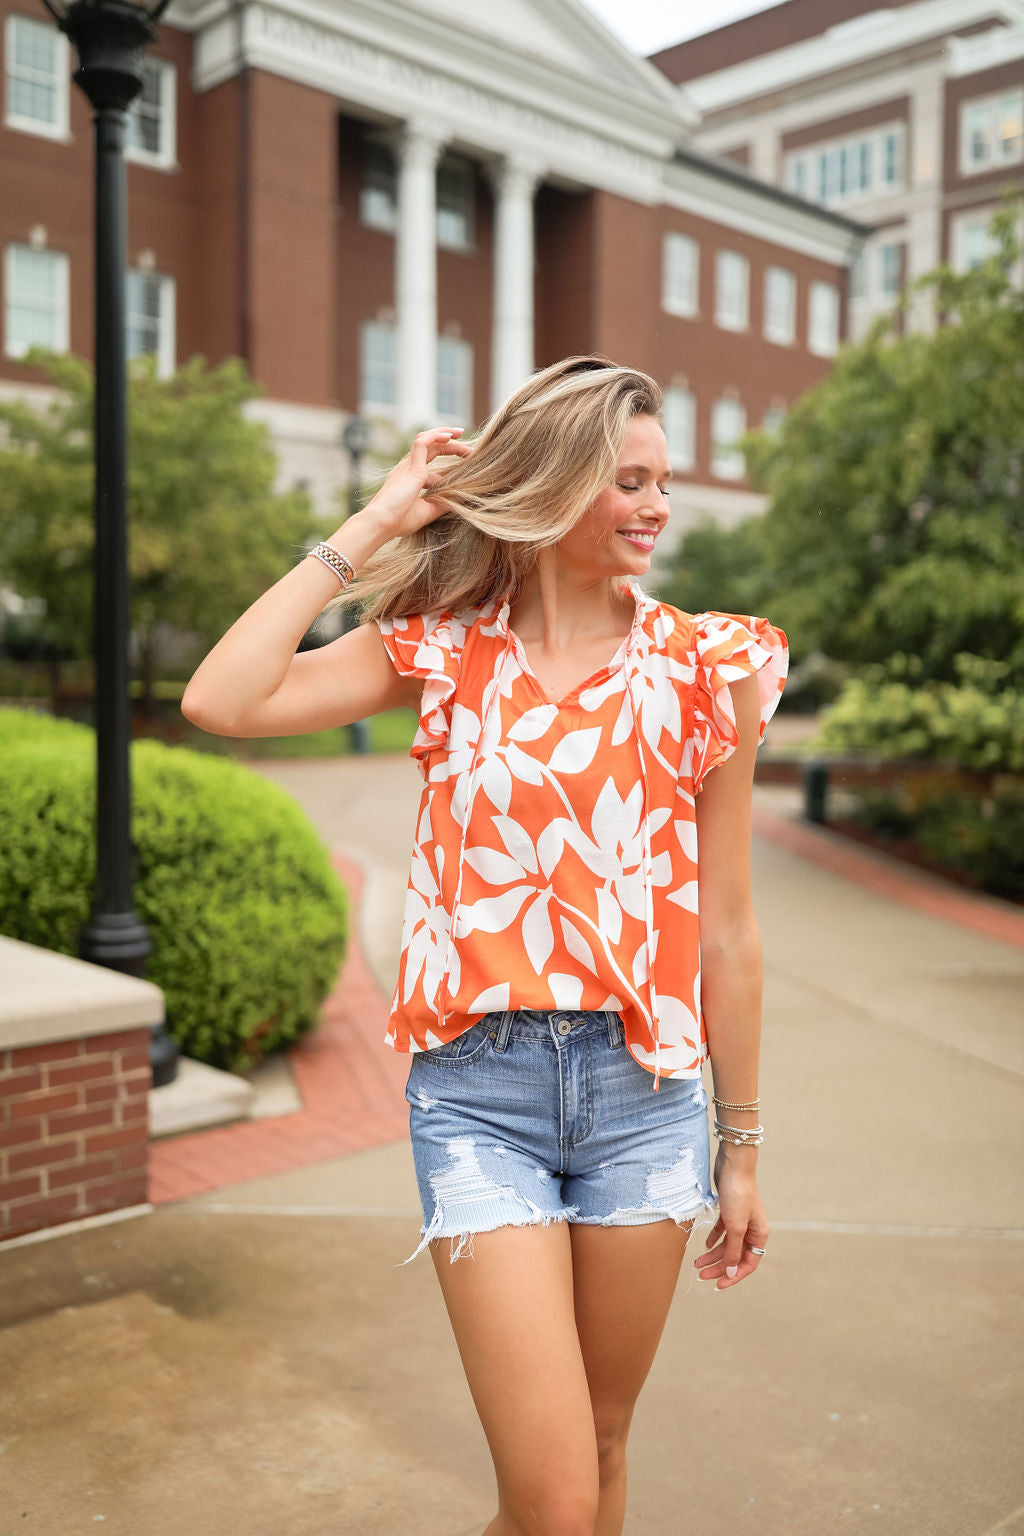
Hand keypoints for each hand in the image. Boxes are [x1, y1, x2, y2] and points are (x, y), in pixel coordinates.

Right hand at [363, 426, 472, 539]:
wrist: (382, 523)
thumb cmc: (399, 521)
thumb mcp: (426, 511)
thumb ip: (441, 503)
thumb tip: (460, 499)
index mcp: (410, 477)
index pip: (429, 458)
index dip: (446, 455)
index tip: (465, 456)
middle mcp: (408, 468)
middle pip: (430, 446)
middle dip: (448, 441)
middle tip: (466, 441)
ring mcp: (408, 466)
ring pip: (426, 439)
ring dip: (444, 434)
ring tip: (460, 434)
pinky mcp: (411, 468)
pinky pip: (423, 443)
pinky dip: (436, 436)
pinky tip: (449, 437)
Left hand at [692, 1147, 769, 1289]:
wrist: (733, 1165)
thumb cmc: (738, 1194)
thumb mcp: (735, 1226)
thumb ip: (734, 1250)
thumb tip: (732, 1271)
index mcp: (759, 1235)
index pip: (748, 1263)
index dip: (733, 1276)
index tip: (717, 1285)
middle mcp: (752, 1229)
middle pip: (735, 1255)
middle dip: (719, 1267)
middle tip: (701, 1275)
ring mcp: (740, 1220)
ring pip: (727, 1244)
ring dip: (713, 1254)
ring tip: (696, 1263)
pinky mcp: (729, 1211)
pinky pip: (722, 1231)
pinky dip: (714, 1239)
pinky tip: (704, 1245)